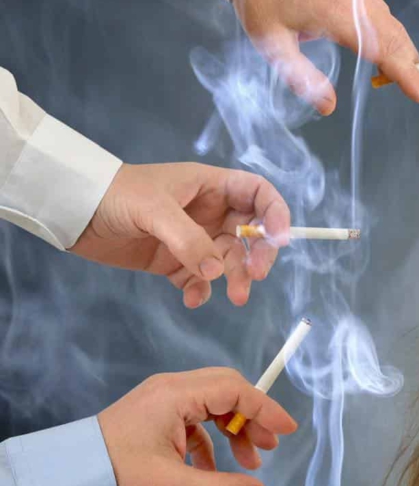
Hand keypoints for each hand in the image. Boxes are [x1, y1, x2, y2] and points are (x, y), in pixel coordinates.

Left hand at [70, 163, 289, 307]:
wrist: (72, 211)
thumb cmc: (115, 195)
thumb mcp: (154, 210)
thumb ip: (189, 240)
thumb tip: (218, 272)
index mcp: (211, 187)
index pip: (258, 195)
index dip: (275, 215)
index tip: (281, 240)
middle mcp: (209, 212)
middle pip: (251, 234)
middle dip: (258, 256)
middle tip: (255, 276)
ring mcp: (192, 238)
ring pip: (228, 261)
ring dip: (234, 279)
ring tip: (233, 297)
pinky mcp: (173, 261)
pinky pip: (199, 279)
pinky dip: (201, 291)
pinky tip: (192, 299)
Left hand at [97, 368, 298, 485]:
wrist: (69, 473)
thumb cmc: (116, 472)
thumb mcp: (172, 485)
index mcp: (176, 396)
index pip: (236, 390)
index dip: (266, 409)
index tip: (287, 430)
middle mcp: (172, 389)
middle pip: (229, 391)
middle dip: (252, 419)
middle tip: (268, 447)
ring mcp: (163, 399)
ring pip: (214, 405)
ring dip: (234, 431)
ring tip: (248, 462)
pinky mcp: (156, 414)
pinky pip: (196, 419)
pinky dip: (212, 441)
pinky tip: (211, 471)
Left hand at [233, 0, 418, 113]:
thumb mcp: (271, 42)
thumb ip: (302, 77)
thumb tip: (328, 106)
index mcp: (336, 14)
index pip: (382, 50)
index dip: (406, 74)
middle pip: (395, 36)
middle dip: (414, 65)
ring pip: (389, 20)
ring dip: (401, 47)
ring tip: (410, 71)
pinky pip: (378, 5)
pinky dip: (386, 27)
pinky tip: (384, 41)